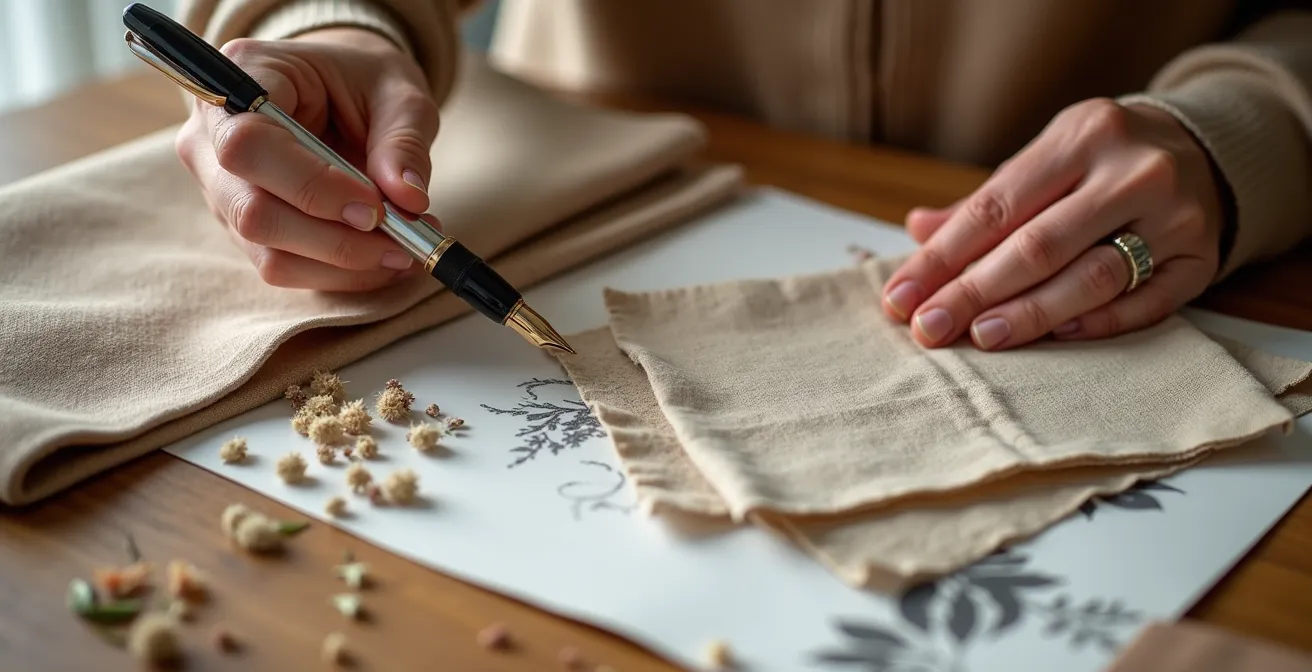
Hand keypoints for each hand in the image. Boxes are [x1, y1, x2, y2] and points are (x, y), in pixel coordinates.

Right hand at [175, 27, 440, 291]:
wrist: (344, 89)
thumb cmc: (365, 80)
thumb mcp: (399, 95)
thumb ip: (403, 142)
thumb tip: (409, 201)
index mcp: (244, 75)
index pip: (249, 145)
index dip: (310, 186)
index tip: (375, 207)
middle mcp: (212, 136)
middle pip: (252, 212)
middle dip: (335, 240)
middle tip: (404, 239)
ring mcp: (221, 188)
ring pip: (268, 253)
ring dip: (344, 265)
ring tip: (406, 250)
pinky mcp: (242, 227)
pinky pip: (285, 267)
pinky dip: (341, 274)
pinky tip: (384, 258)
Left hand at [882, 98, 1224, 349]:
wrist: (1210, 151)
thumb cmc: (1102, 162)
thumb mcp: (1048, 160)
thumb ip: (986, 201)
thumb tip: (916, 229)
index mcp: (1082, 136)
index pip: (997, 206)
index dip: (942, 256)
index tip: (901, 295)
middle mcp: (1132, 172)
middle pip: (1039, 245)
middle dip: (974, 291)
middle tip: (929, 328)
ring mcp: (1175, 217)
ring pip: (1092, 277)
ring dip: (1030, 313)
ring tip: (981, 337)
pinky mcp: (1201, 260)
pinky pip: (1145, 304)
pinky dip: (1097, 323)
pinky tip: (1055, 337)